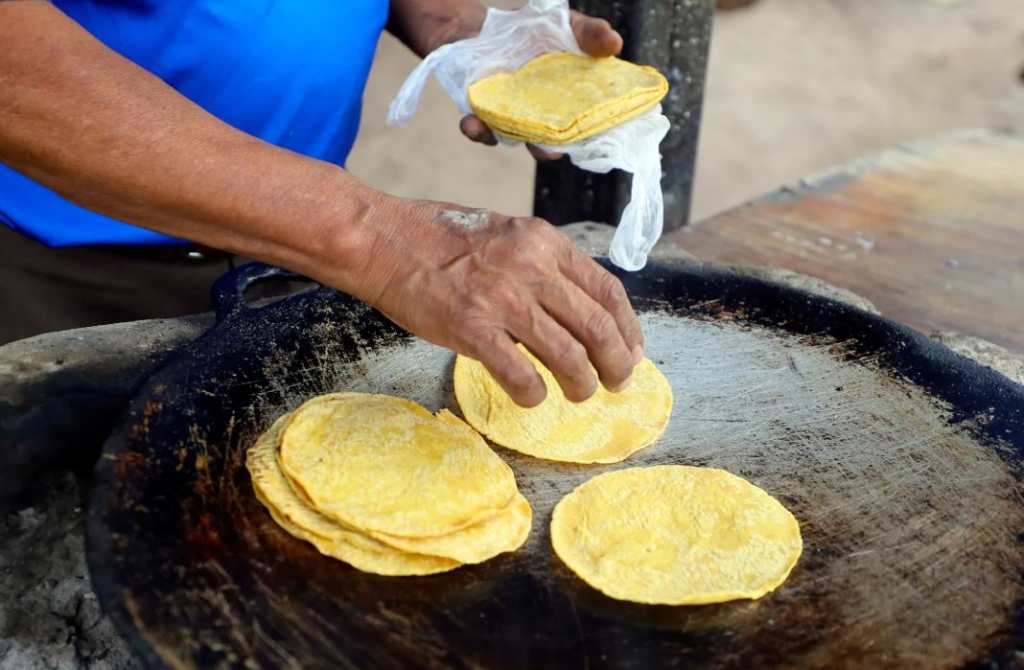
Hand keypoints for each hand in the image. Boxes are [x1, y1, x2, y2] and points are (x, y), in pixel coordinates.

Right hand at [349, 198, 643, 406]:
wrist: (385, 240)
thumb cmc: (440, 238)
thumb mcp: (506, 234)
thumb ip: (542, 265)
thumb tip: (577, 309)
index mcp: (544, 241)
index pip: (606, 289)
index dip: (627, 328)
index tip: (633, 351)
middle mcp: (531, 267)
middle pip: (596, 327)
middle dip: (616, 363)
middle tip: (617, 382)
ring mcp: (502, 299)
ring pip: (568, 356)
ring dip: (581, 383)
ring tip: (579, 394)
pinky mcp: (472, 329)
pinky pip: (521, 375)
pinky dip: (533, 394)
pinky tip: (531, 397)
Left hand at [459, 11, 623, 160]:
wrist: (485, 28)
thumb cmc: (538, 31)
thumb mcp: (569, 26)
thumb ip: (591, 34)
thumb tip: (615, 43)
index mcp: (569, 102)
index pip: (584, 125)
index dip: (589, 133)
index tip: (593, 135)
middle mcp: (542, 116)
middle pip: (548, 143)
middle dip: (547, 149)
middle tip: (548, 149)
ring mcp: (511, 117)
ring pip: (513, 139)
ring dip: (507, 139)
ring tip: (502, 135)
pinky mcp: (482, 114)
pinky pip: (479, 129)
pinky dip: (475, 129)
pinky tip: (471, 123)